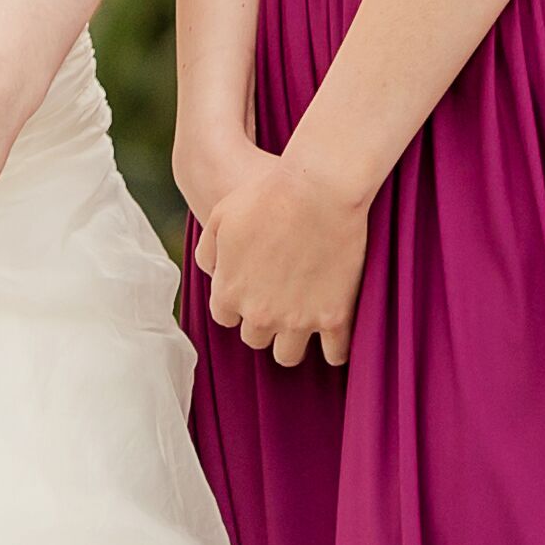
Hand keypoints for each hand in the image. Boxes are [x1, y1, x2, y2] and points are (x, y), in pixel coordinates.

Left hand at [190, 146, 371, 369]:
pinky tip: (336, 330)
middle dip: (265, 321)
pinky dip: (335, 348)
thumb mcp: (219, 217)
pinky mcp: (335, 318)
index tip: (255, 290)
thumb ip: (208, 253)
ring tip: (305, 321)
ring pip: (289, 355)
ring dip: (293, 340)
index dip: (240, 303)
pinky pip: (336, 354)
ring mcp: (298, 320)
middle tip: (281, 300)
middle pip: (256, 338)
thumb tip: (213, 274)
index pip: (226, 318)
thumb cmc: (267, 196)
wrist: (318, 189)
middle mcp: (259, 315)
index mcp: (229, 293)